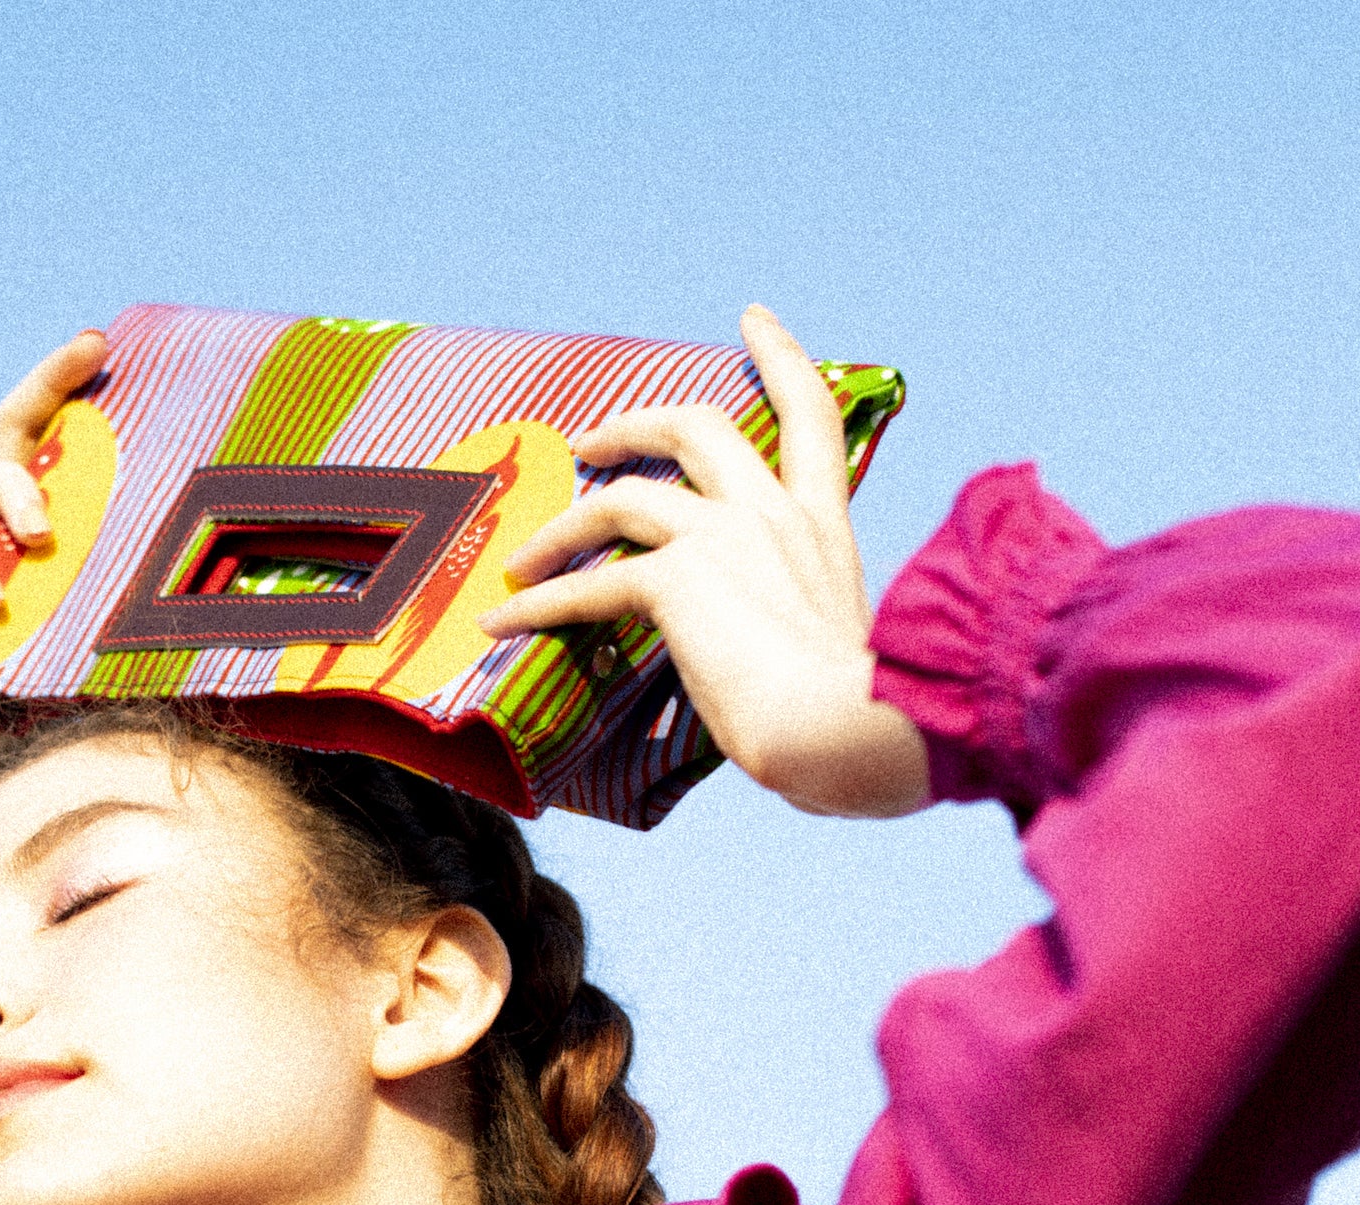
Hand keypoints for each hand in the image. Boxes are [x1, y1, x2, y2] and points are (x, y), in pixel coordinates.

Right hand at [0, 329, 110, 805]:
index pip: (49, 460)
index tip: (113, 353)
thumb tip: (194, 616)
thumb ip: (101, 628)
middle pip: (7, 438)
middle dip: (46, 388)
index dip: (74, 404)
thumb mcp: (65, 670)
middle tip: (89, 354)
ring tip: (46, 534)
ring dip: (15, 494)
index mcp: (16, 548)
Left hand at [479, 306, 927, 817]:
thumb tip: (769, 659)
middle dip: (635, 424)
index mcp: (823, 526)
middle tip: (590, 439)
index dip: (780, 358)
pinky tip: (503, 623)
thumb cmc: (855, 719)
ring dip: (563, 526)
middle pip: (697, 427)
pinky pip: (590, 584)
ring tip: (523, 557)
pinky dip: (539, 603)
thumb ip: (796, 622)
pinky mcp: (678, 580)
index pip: (809, 416)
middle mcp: (774, 515)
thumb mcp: (835, 643)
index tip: (754, 319)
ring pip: (623, 496)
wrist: (848, 729)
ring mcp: (724, 537)